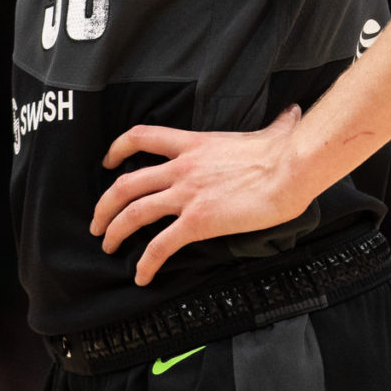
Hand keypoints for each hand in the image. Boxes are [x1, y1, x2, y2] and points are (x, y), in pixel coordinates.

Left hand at [90, 106, 310, 286]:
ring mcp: (188, 194)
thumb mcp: (272, 132)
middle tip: (97, 222)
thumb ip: (276, 124)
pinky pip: (160, 245)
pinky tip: (142, 275)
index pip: (142, 136)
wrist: (291, 168)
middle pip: (126, 183)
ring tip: (108, 247)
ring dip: (115, 232)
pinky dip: (146, 263)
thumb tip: (292, 115)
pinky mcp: (198, 221)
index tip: (107, 161)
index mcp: (194, 144)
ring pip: (134, 213)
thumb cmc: (285, 152)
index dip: (118, 148)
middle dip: (104, 205)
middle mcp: (182, 167)